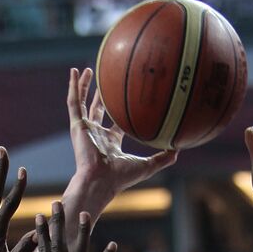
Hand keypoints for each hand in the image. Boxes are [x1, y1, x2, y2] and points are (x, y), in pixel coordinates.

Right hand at [68, 67, 177, 201]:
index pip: (115, 123)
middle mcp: (97, 134)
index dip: (119, 111)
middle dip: (101, 96)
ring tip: (88, 70)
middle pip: (98, 110)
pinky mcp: (77, 126)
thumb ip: (163, 158)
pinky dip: (73, 87)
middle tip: (106, 79)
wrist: (100, 181)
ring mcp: (85, 129)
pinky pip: (74, 102)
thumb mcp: (147, 165)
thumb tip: (179, 149)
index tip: (125, 97)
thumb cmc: (120, 177)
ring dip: (84, 87)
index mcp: (111, 142)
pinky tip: (73, 72)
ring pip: (83, 103)